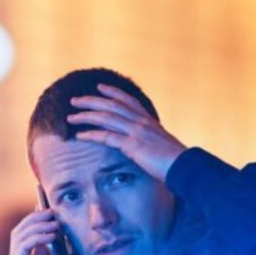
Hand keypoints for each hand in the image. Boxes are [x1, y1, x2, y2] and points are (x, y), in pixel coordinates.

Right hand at [3, 207, 72, 254]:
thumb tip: (74, 250)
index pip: (31, 237)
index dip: (39, 222)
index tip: (52, 210)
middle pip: (22, 231)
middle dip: (36, 218)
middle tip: (53, 211)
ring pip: (19, 235)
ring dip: (36, 225)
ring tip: (54, 221)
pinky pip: (22, 248)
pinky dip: (35, 238)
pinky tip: (51, 235)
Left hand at [67, 84, 186, 181]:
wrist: (185, 167)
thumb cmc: (175, 161)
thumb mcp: (162, 145)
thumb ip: (151, 140)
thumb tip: (145, 144)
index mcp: (149, 121)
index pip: (128, 101)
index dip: (113, 92)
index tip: (99, 86)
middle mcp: (141, 122)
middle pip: (111, 105)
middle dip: (91, 101)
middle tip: (74, 100)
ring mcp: (136, 131)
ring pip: (106, 117)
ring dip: (86, 116)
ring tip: (70, 117)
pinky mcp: (132, 144)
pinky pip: (107, 136)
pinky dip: (91, 134)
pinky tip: (80, 135)